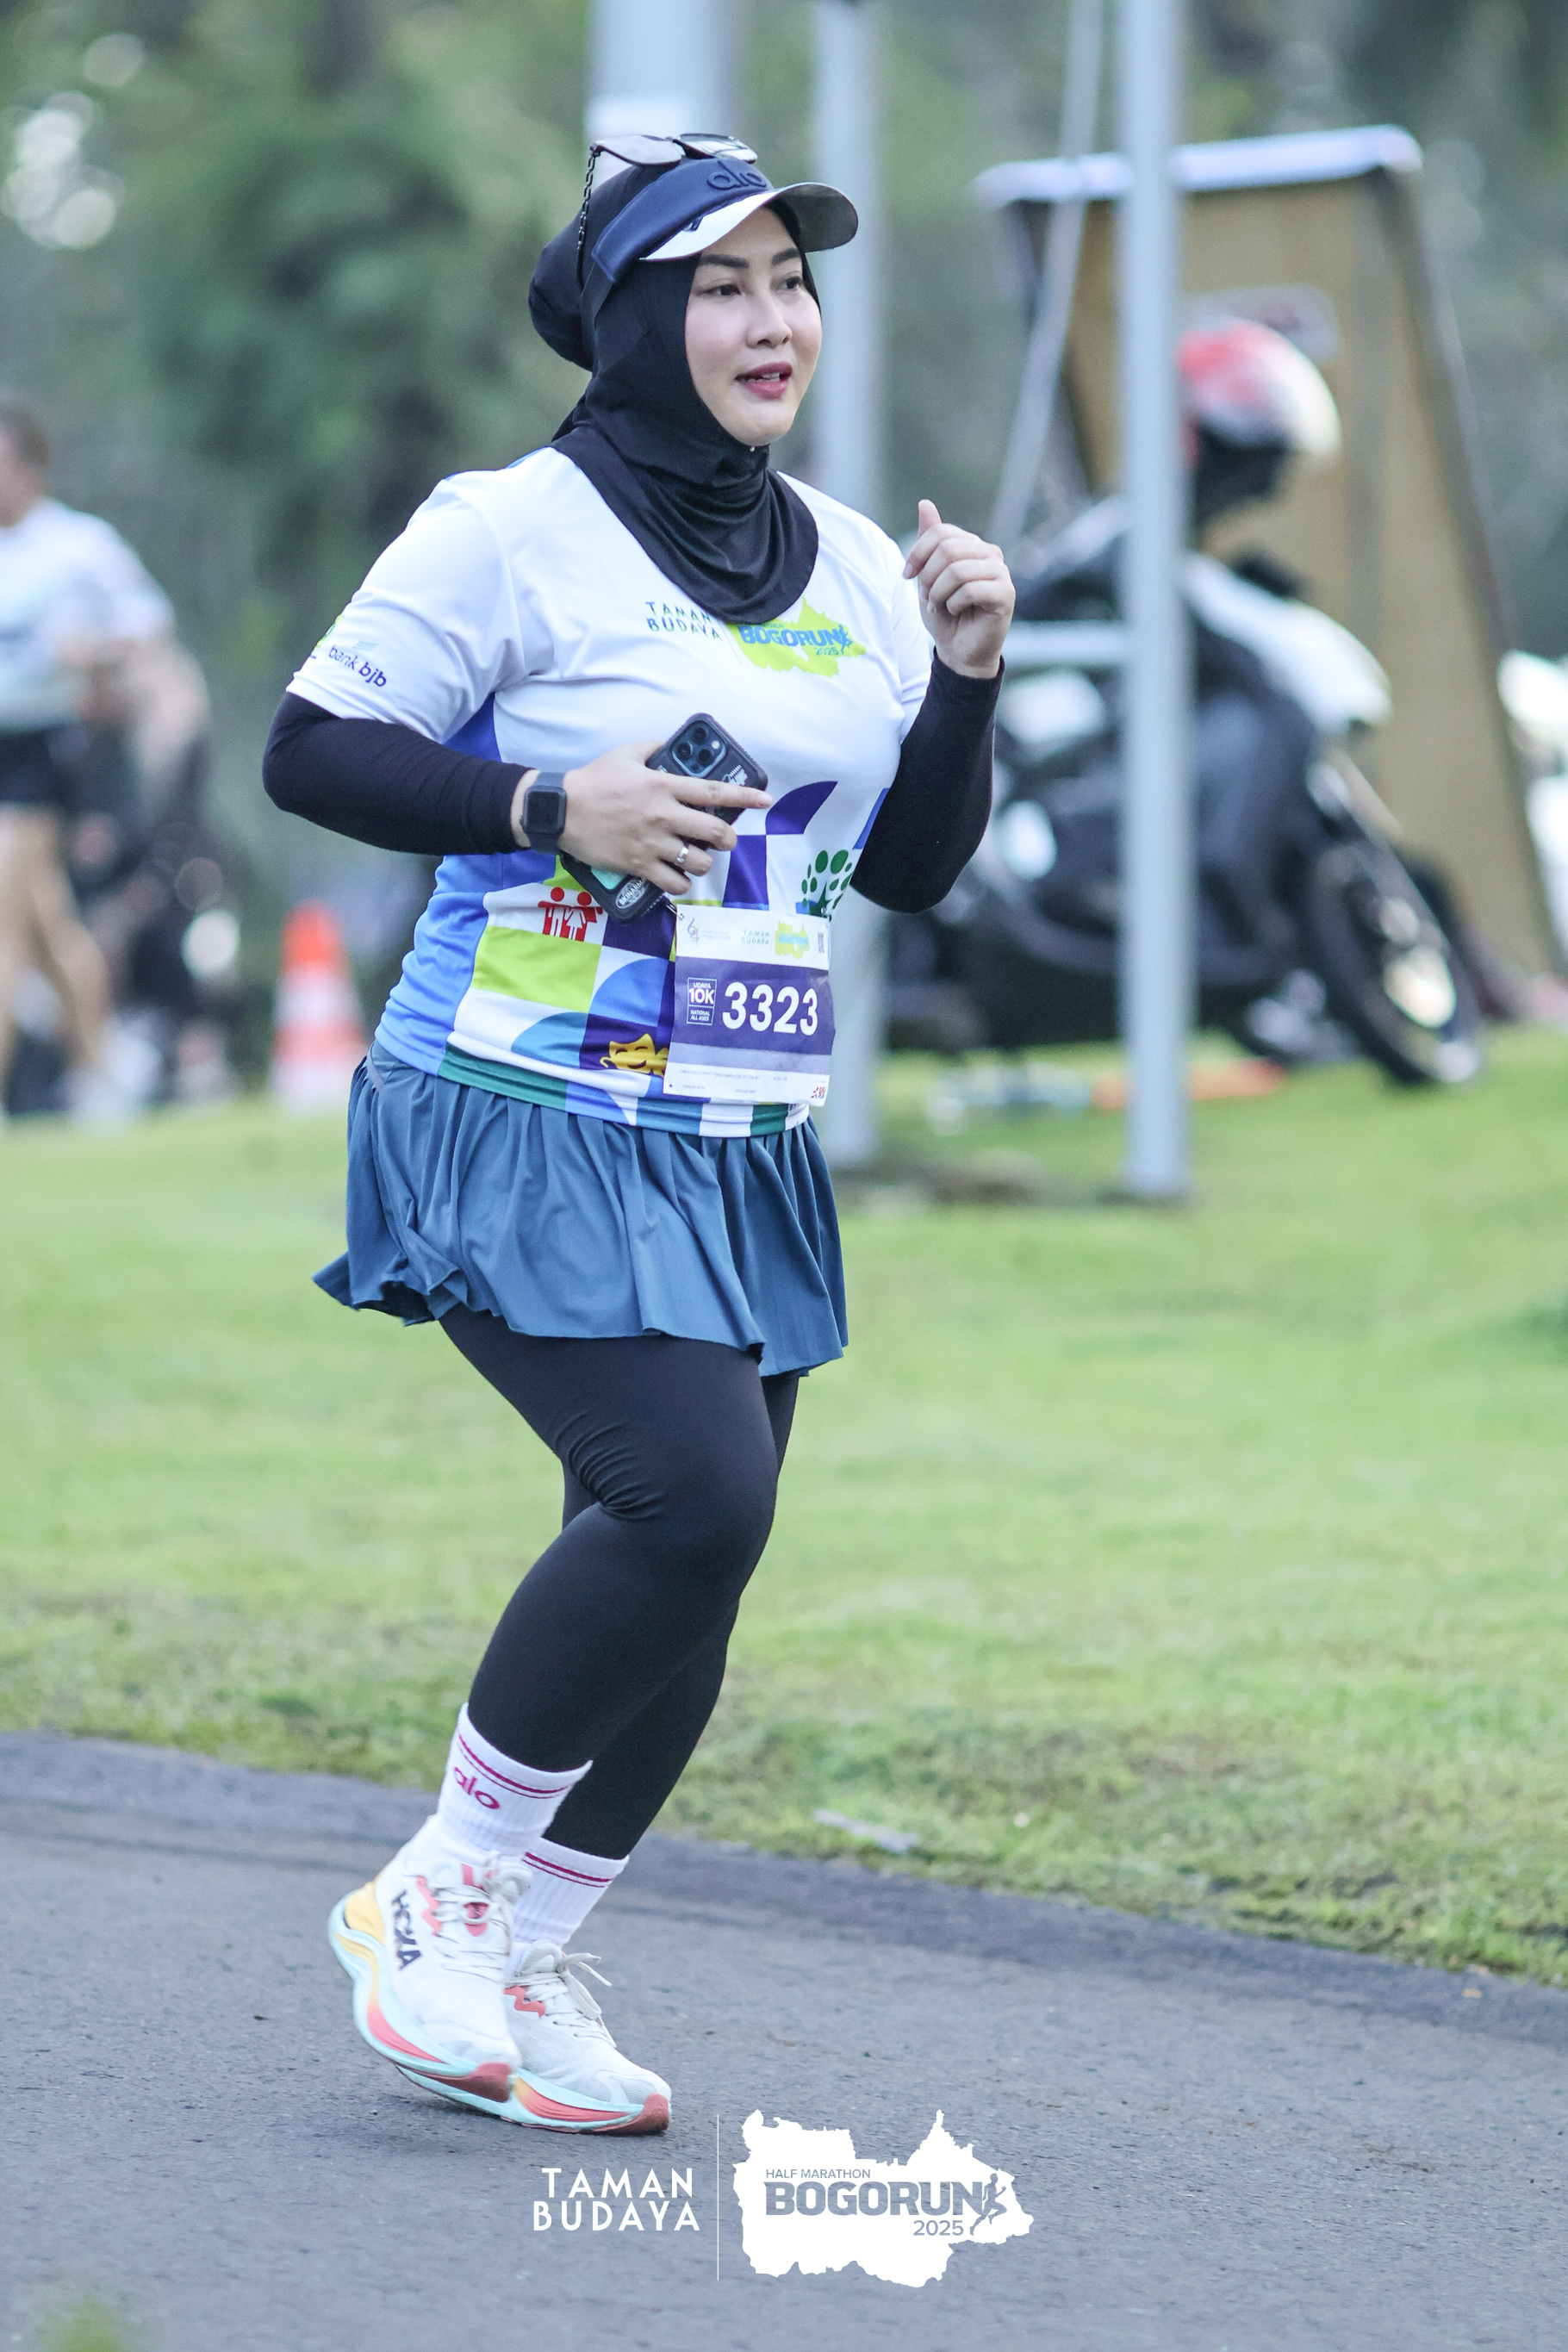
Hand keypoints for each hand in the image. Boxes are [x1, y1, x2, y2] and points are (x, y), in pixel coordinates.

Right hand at [511, 742, 771, 896]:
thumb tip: (668, 747)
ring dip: (703, 862)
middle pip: (715, 832)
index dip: (745, 796)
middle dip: (727, 838)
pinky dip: (680, 883)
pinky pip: (673, 882)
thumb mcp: (624, 753)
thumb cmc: (592, 780)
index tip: (765, 800)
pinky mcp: (638, 865)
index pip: (714, 791)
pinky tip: (677, 877)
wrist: (561, 810)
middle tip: (724, 839)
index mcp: (664, 786)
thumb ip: (652, 749)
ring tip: (696, 858)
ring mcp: (652, 843)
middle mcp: (664, 815)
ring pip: (698, 861)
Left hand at [903, 499, 1013, 678]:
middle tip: (929, 597)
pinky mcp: (1006, 594)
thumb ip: (929, 541)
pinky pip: (970, 589)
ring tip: (941, 606)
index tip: (906, 575)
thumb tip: (925, 503)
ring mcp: (1001, 572)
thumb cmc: (945, 614)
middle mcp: (989, 553)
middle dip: (929, 576)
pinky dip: (954, 604)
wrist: (959, 650)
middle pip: (948, 549)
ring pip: (957, 570)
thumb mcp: (928, 576)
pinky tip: (956, 611)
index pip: (940, 532)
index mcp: (971, 545)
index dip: (917, 553)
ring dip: (939, 593)